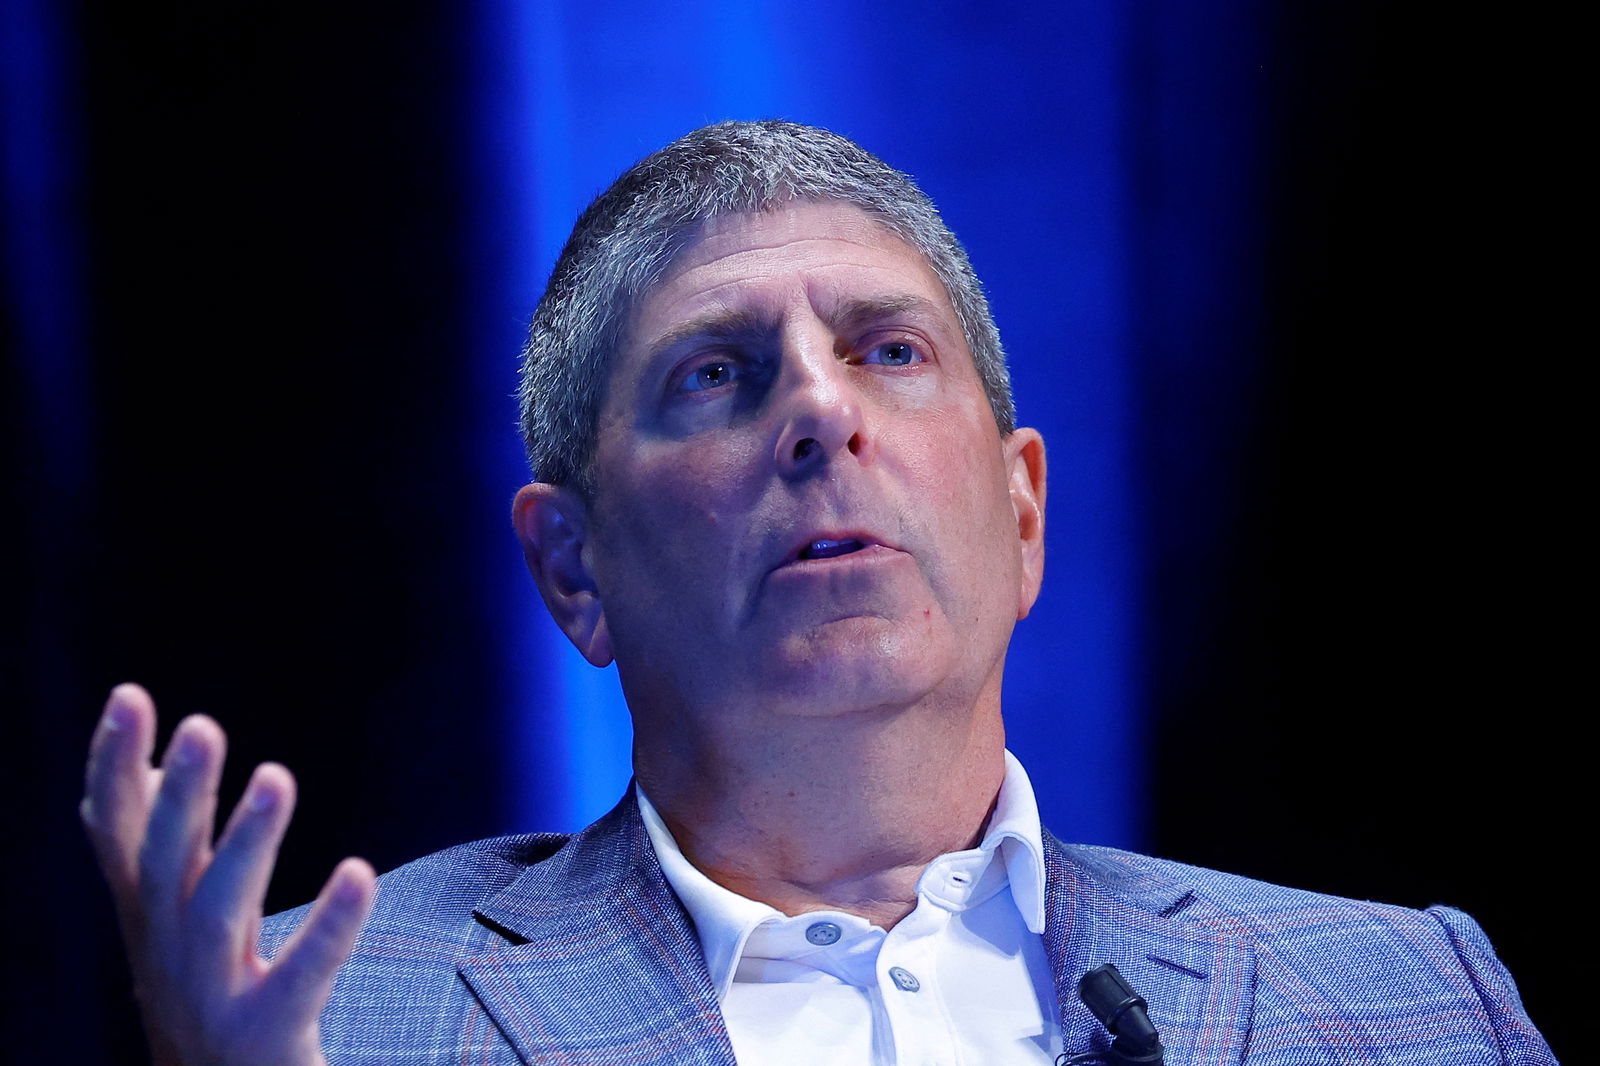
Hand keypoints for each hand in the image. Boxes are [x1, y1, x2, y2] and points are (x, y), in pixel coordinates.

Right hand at [81, 683, 375, 1065]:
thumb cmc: (200, 1001)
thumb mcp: (170, 920)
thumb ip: (160, 845)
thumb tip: (148, 757)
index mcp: (149, 919)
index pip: (118, 835)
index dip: (113, 769)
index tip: (129, 695)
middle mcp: (169, 954)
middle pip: (166, 865)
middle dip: (178, 796)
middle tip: (199, 726)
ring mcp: (213, 998)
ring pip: (219, 912)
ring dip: (245, 844)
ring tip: (274, 777)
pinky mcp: (268, 1035)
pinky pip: (301, 974)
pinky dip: (327, 924)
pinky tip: (358, 874)